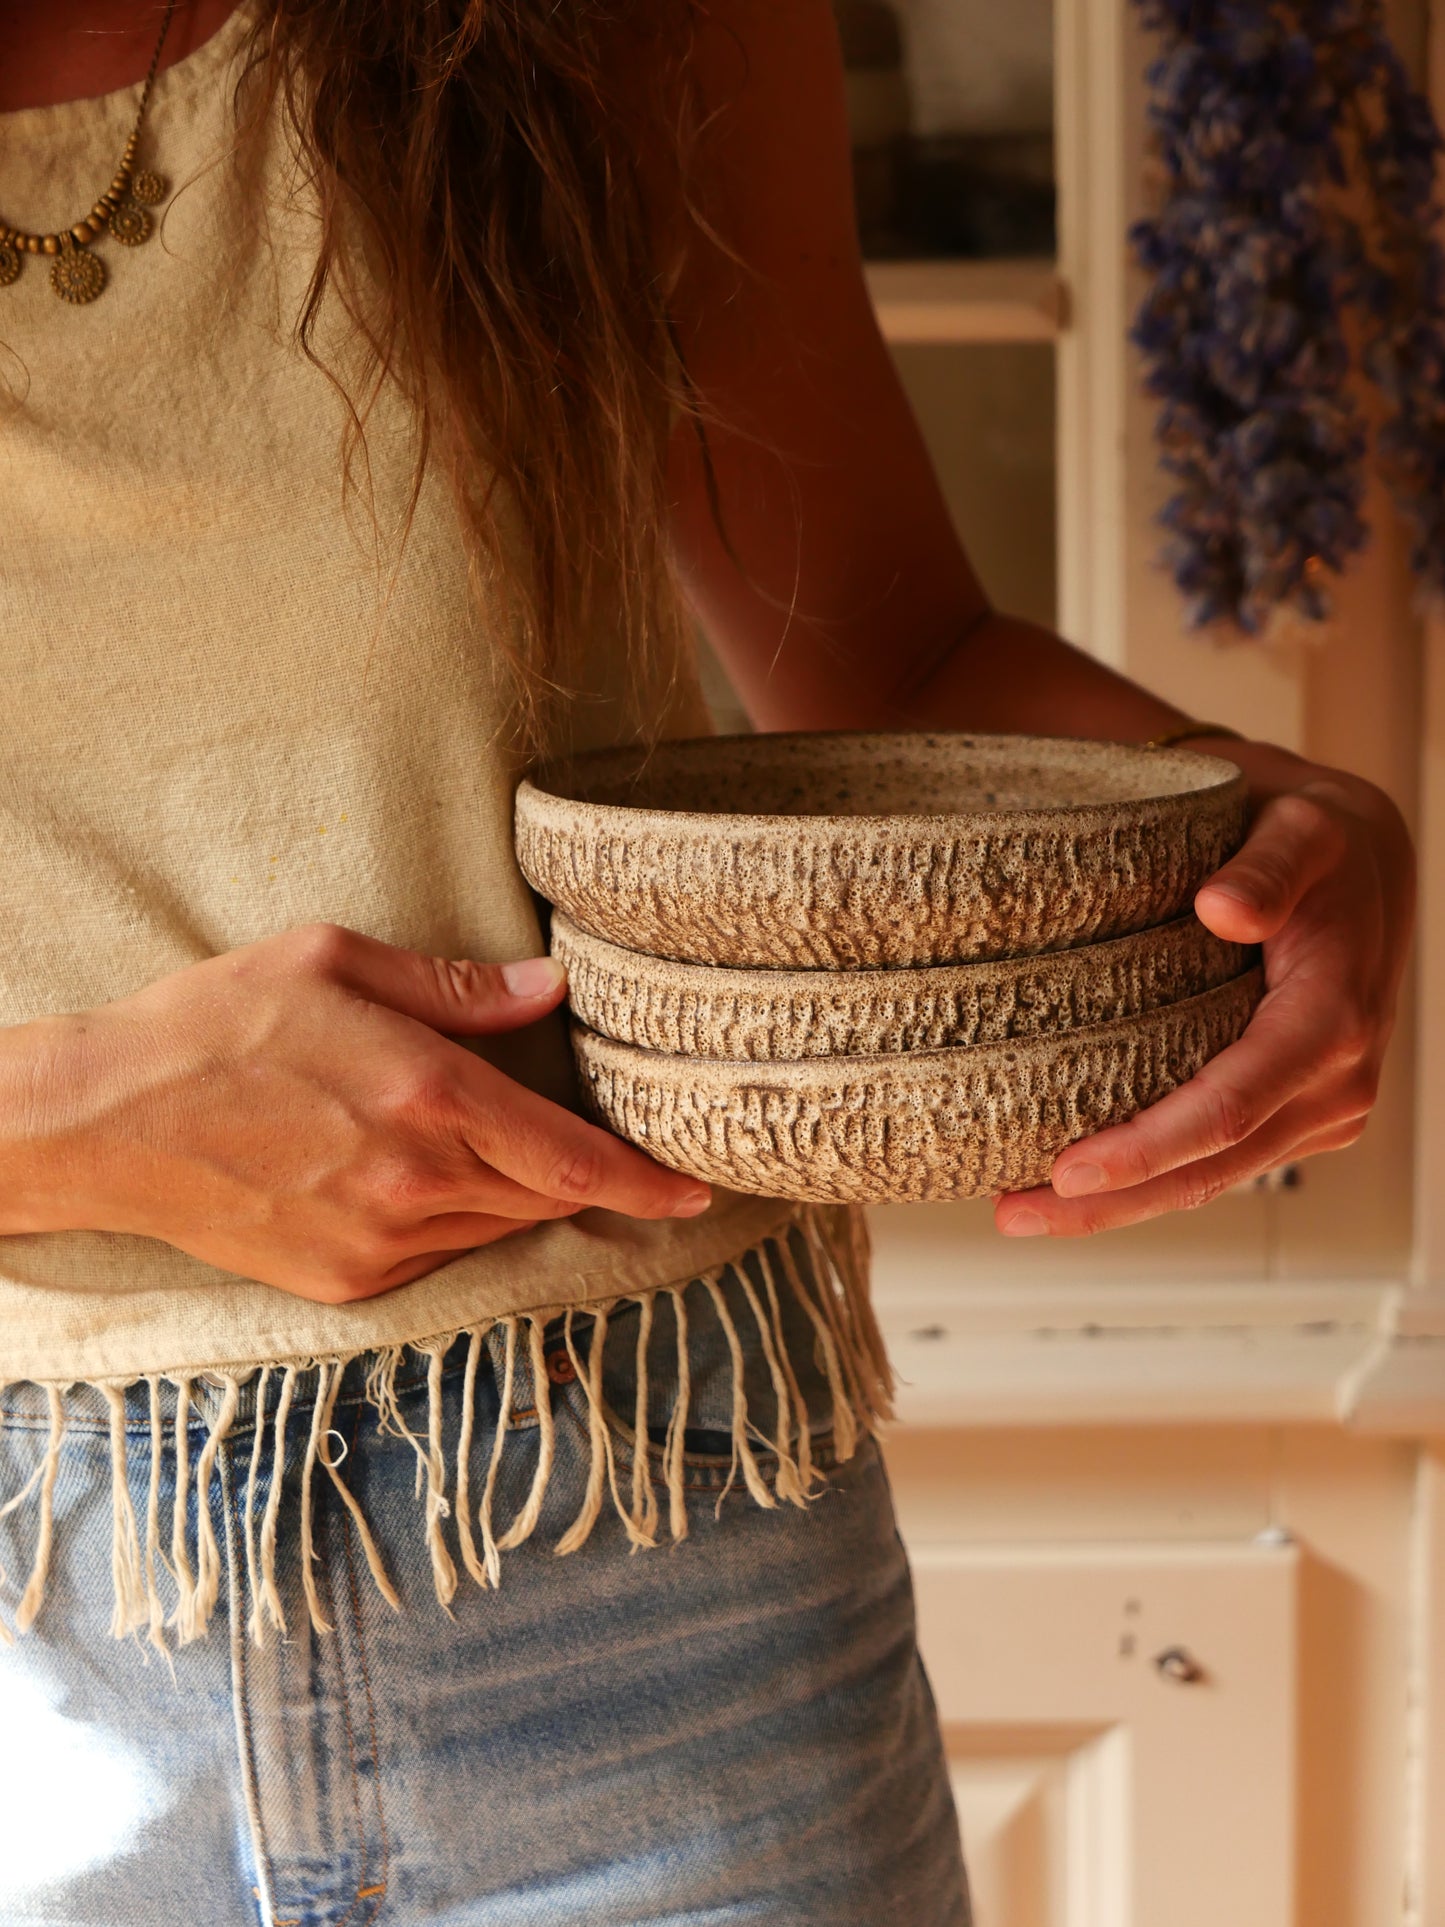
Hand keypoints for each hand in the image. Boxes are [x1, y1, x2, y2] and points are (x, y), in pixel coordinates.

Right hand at [0, 923, 709, 1300]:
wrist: (107, 1122)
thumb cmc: (219, 1022)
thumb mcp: (336, 961)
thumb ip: (457, 986)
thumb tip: (550, 988)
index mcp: (430, 1096)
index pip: (576, 1158)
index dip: (649, 1179)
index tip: (699, 1188)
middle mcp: (416, 1182)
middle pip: (548, 1197)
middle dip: (584, 1174)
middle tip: (599, 1142)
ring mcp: (379, 1244)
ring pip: (497, 1229)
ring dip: (513, 1191)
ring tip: (472, 1140)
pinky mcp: (345, 1284)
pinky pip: (438, 1256)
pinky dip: (455, 1219)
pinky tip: (412, 1173)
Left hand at [994, 741, 1415, 1236]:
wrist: (1363, 860)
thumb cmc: (1319, 840)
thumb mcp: (1299, 828)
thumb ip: (1267, 866)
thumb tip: (1223, 909)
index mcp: (1334, 1021)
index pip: (1230, 1106)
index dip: (1146, 1147)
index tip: (1068, 1168)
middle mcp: (1337, 1083)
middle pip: (1210, 1167)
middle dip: (1111, 1201)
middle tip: (1012, 1213)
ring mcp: (1320, 1109)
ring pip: (1210, 1179)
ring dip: (1120, 1205)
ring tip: (1022, 1210)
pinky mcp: (1297, 1116)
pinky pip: (1219, 1163)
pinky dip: (1149, 1179)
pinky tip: (1078, 1185)